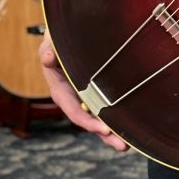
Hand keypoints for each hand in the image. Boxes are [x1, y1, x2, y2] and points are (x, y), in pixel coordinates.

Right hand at [39, 35, 128, 151]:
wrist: (72, 32)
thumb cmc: (60, 38)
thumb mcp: (52, 42)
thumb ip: (49, 50)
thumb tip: (47, 58)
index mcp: (61, 89)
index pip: (74, 110)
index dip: (87, 121)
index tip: (103, 129)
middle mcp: (74, 97)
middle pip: (89, 120)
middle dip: (104, 134)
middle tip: (122, 146)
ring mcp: (86, 95)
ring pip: (99, 116)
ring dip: (112, 131)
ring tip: (128, 144)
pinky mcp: (98, 90)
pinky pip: (107, 104)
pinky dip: (117, 115)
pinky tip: (131, 125)